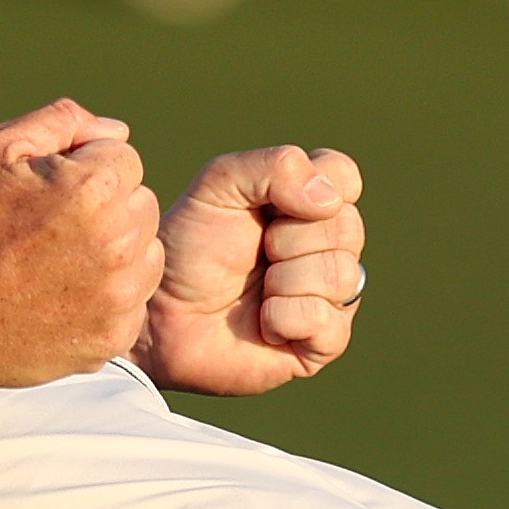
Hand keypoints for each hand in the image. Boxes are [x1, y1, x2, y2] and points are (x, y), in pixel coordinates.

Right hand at [0, 101, 163, 387]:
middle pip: (140, 206)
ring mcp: (118, 294)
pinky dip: (106, 300)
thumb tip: (117, 131)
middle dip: (107, 208)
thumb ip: (64, 123)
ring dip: (115, 254)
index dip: (85, 170)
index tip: (48, 194)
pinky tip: (61, 298)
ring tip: (58, 264)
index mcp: (95, 186)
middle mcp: (118, 240)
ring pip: (145, 256)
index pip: (125, 159)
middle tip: (52, 230)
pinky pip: (132, 304)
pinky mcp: (112, 337)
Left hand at [135, 145, 366, 396]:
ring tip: (256, 289)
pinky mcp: (322, 342)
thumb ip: (274, 166)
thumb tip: (329, 200)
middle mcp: (327, 246)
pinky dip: (284, 319)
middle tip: (255, 252)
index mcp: (308, 202)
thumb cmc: (189, 247)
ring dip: (283, 281)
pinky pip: (328, 321)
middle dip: (286, 239)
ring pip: (342, 275)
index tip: (269, 205)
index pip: (345, 177)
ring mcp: (329, 295)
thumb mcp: (218, 186)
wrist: (161, 312)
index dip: (311, 188)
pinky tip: (262, 323)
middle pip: (347, 228)